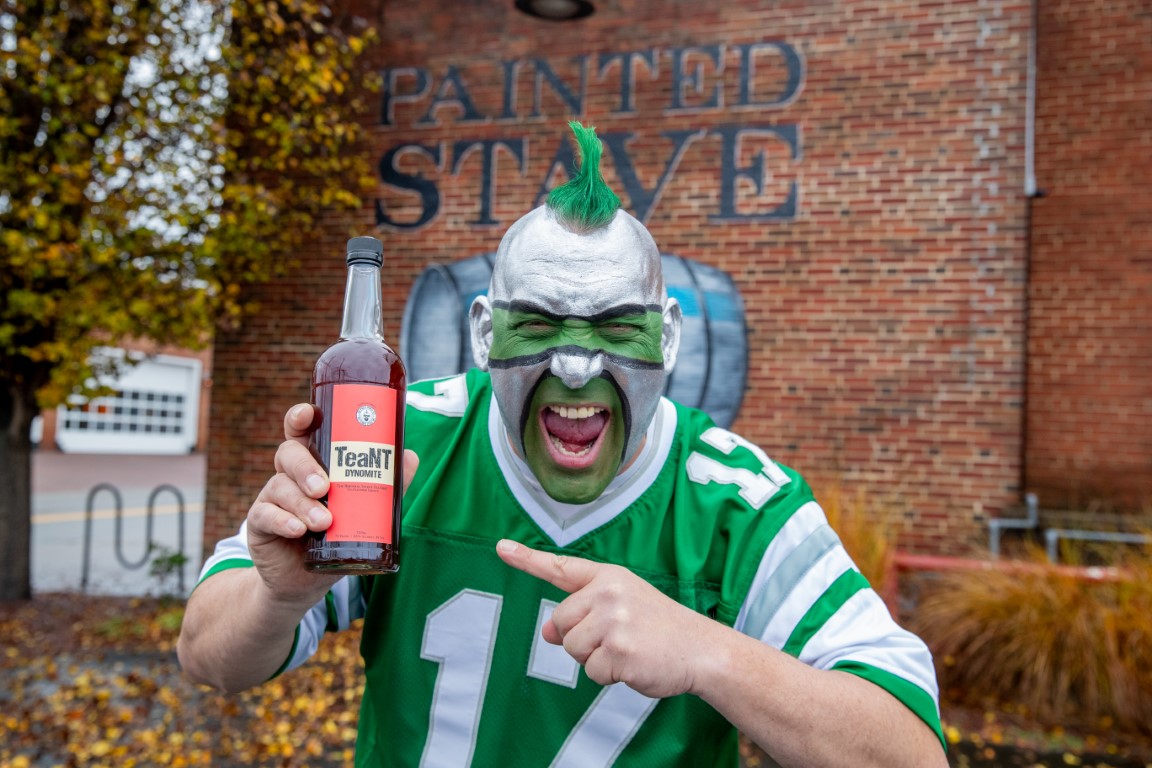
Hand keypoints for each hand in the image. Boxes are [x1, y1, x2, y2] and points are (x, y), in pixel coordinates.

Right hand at [246, 403, 417, 603]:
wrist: (305, 579)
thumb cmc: (337, 534)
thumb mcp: (364, 509)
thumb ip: (387, 484)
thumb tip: (411, 457)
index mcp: (313, 462)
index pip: (302, 432)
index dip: (300, 418)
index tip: (307, 414)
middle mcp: (290, 474)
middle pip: (289, 454)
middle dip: (305, 467)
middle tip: (324, 487)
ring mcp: (272, 497)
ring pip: (281, 486)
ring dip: (303, 503)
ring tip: (323, 522)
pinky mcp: (259, 524)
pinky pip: (265, 515)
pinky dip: (283, 521)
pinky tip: (297, 530)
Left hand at [496, 539, 714, 698]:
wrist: (701, 649)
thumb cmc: (660, 628)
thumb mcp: (621, 610)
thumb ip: (583, 614)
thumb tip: (549, 631)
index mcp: (608, 577)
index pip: (561, 566)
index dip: (526, 559)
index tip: (501, 547)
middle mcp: (608, 592)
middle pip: (561, 622)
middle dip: (583, 639)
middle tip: (620, 638)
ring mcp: (614, 620)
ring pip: (572, 649)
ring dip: (595, 659)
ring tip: (628, 650)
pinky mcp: (619, 650)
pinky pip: (591, 672)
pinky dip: (609, 676)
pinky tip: (634, 664)